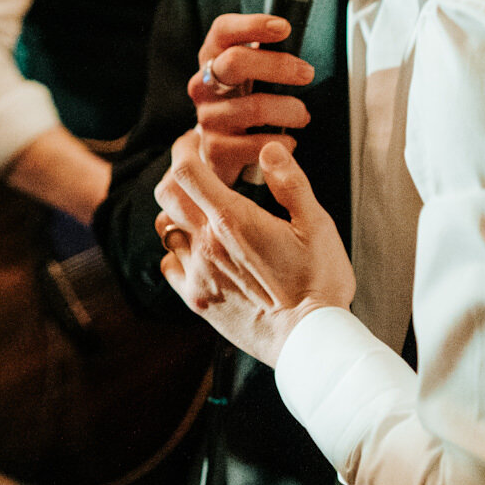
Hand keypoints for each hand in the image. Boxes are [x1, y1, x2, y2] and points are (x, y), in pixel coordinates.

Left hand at [154, 136, 353, 366]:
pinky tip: (200, 253)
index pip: (186, 170)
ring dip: (178, 215)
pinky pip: (169, 265)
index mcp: (232, 219)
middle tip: (199, 175)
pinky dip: (177, 253)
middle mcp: (205, 243)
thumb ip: (290, 183)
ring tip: (202, 215)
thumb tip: (268, 148)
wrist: (309, 341)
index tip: (195, 143)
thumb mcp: (317, 226)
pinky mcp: (196, 298)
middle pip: (167, 194)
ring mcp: (196, 272)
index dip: (185, 149)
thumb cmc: (318, 282)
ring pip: (166, 229)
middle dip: (178, 177)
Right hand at [190, 13, 311, 182]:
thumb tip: (298, 38)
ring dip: (288, 110)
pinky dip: (280, 141)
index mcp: (213, 58)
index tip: (283, 27)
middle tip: (306, 73)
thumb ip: (265, 54)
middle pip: (234, 62)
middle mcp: (203, 84)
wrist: (222, 148)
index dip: (252, 25)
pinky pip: (256, 144)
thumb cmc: (243, 102)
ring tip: (302, 115)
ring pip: (253, 107)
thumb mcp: (249, 73)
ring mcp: (208, 116)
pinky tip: (287, 140)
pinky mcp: (216, 147)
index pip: (223, 30)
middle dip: (277, 66)